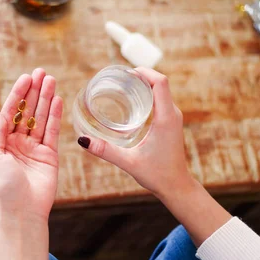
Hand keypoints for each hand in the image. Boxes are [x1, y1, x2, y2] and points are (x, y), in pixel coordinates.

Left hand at [0, 68, 63, 221]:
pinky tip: (58, 100)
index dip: (18, 94)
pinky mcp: (49, 155)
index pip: (11, 111)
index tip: (26, 77)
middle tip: (41, 72)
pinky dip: (55, 115)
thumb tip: (0, 111)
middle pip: (27, 111)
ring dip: (46, 99)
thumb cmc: (3, 186)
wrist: (22, 210)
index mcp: (1, 141)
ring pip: (41, 118)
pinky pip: (52, 131)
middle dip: (33, 91)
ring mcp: (34, 147)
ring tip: (52, 80)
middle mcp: (18, 142)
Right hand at [77, 68, 191, 198]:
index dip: (145, 71)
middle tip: (117, 78)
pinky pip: (160, 100)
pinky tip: (130, 101)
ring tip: (121, 85)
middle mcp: (172, 114)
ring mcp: (172, 117)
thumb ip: (105, 151)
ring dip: (143, 84)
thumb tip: (82, 140)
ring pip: (160, 90)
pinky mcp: (170, 123)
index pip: (160, 82)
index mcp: (165, 118)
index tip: (125, 72)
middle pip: (159, 82)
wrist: (177, 187)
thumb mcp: (129, 162)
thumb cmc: (158, 175)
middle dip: (139, 75)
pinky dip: (146, 94)